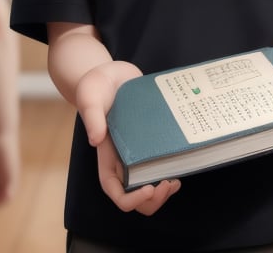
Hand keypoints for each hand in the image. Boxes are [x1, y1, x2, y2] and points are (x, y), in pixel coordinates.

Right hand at [76, 62, 180, 213]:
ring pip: (150, 184)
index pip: (115, 191)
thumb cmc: (95, 86)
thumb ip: (92, 116)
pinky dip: (172, 169)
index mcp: (107, 156)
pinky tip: (182, 163)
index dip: (132, 199)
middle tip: (168, 183)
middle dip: (153, 199)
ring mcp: (138, 151)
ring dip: (164, 191)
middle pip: (135, 195)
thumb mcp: (90, 97)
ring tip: (176, 179)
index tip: (149, 188)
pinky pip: (161, 163)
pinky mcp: (151, 140)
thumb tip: (95, 139)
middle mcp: (122, 159)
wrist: (112, 73)